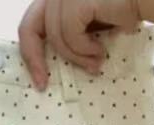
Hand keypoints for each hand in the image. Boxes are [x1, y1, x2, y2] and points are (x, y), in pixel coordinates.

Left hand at [18, 0, 140, 90]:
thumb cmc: (124, 13)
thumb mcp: (88, 27)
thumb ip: (67, 34)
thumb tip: (48, 63)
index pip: (31, 22)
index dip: (30, 51)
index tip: (39, 77)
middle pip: (30, 26)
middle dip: (35, 59)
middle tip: (43, 83)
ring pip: (54, 36)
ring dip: (75, 56)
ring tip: (95, 64)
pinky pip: (69, 33)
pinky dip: (83, 48)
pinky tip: (100, 50)